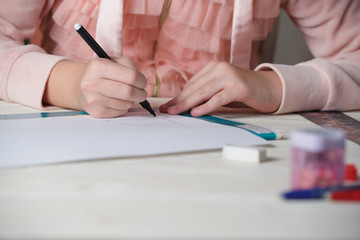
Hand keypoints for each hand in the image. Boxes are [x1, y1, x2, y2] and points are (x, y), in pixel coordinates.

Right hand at [44, 57, 147, 117]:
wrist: (80, 86)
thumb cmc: (103, 73)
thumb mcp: (114, 61)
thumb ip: (130, 67)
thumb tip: (141, 83)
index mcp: (98, 66)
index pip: (131, 76)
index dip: (141, 81)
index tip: (142, 82)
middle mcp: (93, 83)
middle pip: (128, 92)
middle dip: (141, 94)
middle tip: (142, 93)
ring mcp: (93, 100)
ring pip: (126, 104)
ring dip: (131, 101)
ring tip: (126, 95)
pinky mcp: (96, 112)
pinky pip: (120, 112)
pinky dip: (123, 107)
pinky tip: (117, 101)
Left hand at [159, 61, 282, 115]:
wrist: (269, 88)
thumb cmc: (243, 91)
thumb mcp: (222, 89)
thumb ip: (206, 93)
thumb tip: (185, 105)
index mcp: (213, 67)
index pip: (192, 84)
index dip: (178, 96)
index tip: (167, 106)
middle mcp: (220, 69)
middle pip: (195, 88)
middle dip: (178, 100)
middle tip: (166, 111)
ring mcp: (229, 76)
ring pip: (203, 92)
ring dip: (187, 104)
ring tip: (175, 112)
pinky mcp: (238, 87)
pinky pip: (218, 98)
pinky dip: (206, 106)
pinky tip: (195, 112)